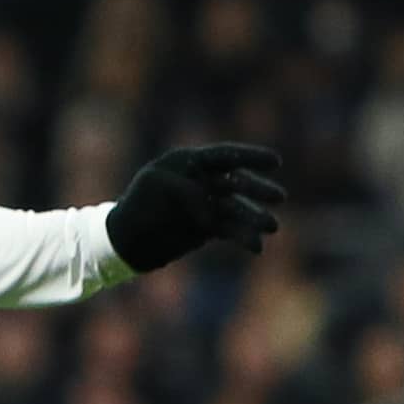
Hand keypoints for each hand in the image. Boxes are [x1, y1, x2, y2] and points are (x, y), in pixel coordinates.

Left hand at [106, 144, 283, 271]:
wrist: (123, 242)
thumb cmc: (135, 207)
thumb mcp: (153, 187)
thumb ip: (180, 186)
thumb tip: (203, 196)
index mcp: (188, 163)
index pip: (224, 156)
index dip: (251, 157)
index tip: (275, 162)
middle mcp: (202, 181)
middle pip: (236, 182)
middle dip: (258, 189)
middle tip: (279, 197)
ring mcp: (207, 204)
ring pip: (237, 207)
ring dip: (255, 217)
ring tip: (272, 227)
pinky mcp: (208, 227)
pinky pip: (231, 230)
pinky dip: (243, 237)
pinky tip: (256, 247)